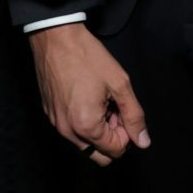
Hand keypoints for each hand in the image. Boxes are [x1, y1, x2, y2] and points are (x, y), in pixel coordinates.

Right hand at [26, 23, 150, 164]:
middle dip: (111, 137)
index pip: (115, 151)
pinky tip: (85, 97)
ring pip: (84, 144)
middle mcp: (68, 131)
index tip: (123, 109)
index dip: (126, 132)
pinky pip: (70, 130)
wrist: (55, 37)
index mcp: (87, 126)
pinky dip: (82, 122)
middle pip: (99, 155)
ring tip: (100, 101)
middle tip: (114, 110)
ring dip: (97, 130)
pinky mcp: (50, 113)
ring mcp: (56, 123)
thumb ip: (134, 115)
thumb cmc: (86, 56)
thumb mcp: (120, 83)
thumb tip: (143, 141)